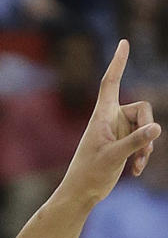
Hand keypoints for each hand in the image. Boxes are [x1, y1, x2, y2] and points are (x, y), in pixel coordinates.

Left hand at [61, 39, 161, 206]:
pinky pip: (142, 140)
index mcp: (102, 116)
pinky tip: (136, 171)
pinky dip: (142, 154)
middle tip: (147, 147)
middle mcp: (110, 120)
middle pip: (142, 109)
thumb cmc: (89, 175)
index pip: (111, 83)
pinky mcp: (122, 144)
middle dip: (148, 126)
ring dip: (146, 145)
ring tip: (138, 163)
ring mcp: (117, 131)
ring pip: (145, 127)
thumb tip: (157, 129)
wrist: (81, 194)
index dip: (118, 63)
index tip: (123, 43)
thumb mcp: (114, 157)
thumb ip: (135, 142)